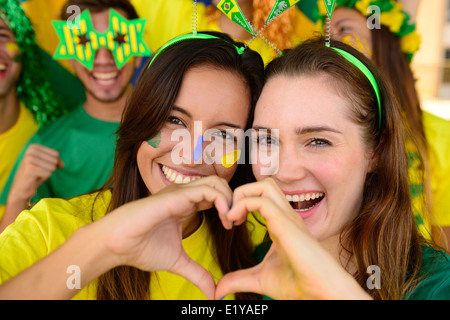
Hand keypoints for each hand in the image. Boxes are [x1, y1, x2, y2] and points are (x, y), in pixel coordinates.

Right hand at [8, 144, 63, 203]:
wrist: (21, 187)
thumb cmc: (35, 174)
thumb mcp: (46, 165)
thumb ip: (56, 161)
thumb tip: (62, 164)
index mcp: (34, 147)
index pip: (56, 154)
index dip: (54, 162)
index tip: (42, 166)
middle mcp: (30, 151)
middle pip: (55, 160)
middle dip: (50, 168)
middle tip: (39, 171)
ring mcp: (29, 159)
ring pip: (52, 167)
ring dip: (47, 173)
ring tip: (37, 174)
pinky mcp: (29, 169)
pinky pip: (48, 173)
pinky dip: (44, 177)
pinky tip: (35, 178)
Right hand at [96, 175, 232, 299]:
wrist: (117, 244)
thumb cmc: (141, 248)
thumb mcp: (178, 262)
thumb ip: (197, 274)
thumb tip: (213, 293)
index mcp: (187, 205)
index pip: (216, 196)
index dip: (229, 208)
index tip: (234, 226)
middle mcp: (186, 195)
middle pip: (220, 185)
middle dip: (235, 201)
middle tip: (236, 222)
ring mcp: (181, 193)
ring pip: (217, 183)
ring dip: (230, 200)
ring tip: (230, 221)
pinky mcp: (177, 195)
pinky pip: (208, 189)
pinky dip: (222, 201)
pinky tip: (224, 219)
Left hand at [216, 178, 370, 299]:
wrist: (320, 292)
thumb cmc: (298, 284)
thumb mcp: (259, 279)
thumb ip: (238, 280)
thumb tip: (218, 291)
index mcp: (281, 223)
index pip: (261, 196)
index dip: (241, 203)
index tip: (229, 224)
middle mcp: (285, 215)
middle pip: (264, 184)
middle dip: (241, 193)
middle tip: (230, 216)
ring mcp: (287, 217)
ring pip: (265, 184)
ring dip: (242, 194)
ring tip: (232, 216)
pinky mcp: (285, 223)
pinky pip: (261, 200)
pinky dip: (242, 204)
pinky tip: (234, 221)